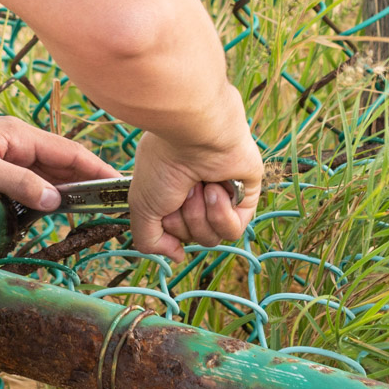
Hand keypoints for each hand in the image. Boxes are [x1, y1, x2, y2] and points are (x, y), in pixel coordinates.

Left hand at [0, 116, 116, 210]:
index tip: (120, 184)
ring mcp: (2, 160)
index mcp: (17, 134)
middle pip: (60, 164)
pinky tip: (47, 215)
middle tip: (111, 204)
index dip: (96, 168)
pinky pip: (24, 188)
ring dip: (62, 193)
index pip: (68, 151)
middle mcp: (14, 145)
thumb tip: (57, 200)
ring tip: (88, 212)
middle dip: (85, 182)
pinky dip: (38, 200)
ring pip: (43, 178)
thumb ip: (19, 183)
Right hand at [129, 116, 263, 260]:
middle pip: (192, 238)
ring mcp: (223, 197)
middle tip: (182, 189)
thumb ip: (149, 240)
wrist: (194, 134)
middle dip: (184, 218)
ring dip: (200, 214)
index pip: (172, 234)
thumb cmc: (164, 162)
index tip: (162, 202)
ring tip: (200, 186)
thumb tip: (176, 255)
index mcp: (172, 195)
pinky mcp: (246, 196)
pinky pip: (234, 229)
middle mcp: (198, 197)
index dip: (166, 226)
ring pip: (212, 237)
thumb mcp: (142, 207)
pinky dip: (221, 214)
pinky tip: (216, 188)